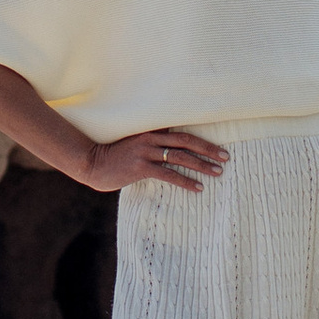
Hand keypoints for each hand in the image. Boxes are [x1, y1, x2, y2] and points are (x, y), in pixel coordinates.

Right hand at [86, 126, 231, 192]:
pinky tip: (198, 187)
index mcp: (151, 132)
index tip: (217, 147)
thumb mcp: (134, 146)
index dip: (201, 140)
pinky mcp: (140, 167)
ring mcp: (145, 152)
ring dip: (201, 165)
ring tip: (217, 172)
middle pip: (186, 141)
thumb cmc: (115, 157)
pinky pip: (169, 174)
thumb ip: (152, 144)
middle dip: (208, 149)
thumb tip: (171, 150)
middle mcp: (150, 139)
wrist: (92, 163)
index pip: (182, 133)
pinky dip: (186, 181)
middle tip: (225, 157)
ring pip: (180, 157)